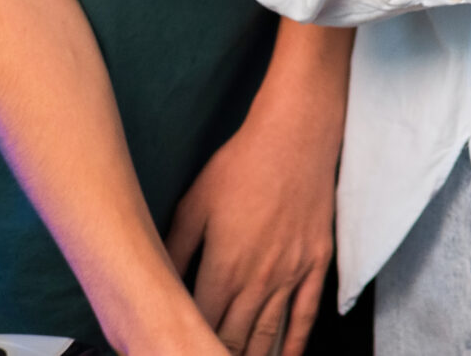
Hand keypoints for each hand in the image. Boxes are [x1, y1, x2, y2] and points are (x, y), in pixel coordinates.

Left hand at [165, 74, 342, 355]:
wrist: (297, 136)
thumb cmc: (242, 165)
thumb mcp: (194, 204)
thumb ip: (174, 251)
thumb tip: (155, 285)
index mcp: (223, 266)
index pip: (199, 323)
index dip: (185, 342)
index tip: (174, 347)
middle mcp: (258, 279)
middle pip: (233, 337)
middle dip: (217, 354)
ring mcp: (290, 273)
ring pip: (267, 333)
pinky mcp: (315, 263)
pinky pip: (305, 314)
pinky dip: (294, 342)